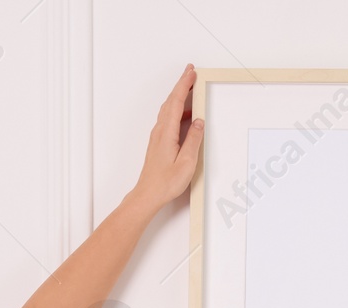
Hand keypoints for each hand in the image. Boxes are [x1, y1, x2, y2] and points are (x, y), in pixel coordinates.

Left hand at [129, 64, 203, 209]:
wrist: (148, 194)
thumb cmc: (165, 182)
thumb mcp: (186, 162)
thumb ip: (194, 140)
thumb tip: (200, 122)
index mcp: (167, 132)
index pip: (176, 102)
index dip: (184, 85)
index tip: (191, 73)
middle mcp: (160, 130)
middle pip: (171, 101)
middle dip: (181, 85)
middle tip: (191, 73)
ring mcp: (158, 136)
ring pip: (168, 109)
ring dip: (179, 97)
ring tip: (191, 90)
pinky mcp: (159, 142)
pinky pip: (168, 118)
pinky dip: (177, 110)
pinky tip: (187, 115)